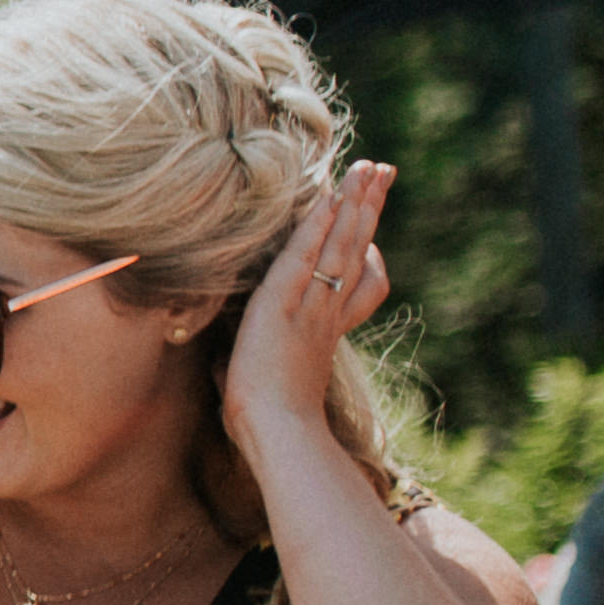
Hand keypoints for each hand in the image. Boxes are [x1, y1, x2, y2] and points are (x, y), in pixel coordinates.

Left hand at [221, 161, 396, 468]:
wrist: (280, 436)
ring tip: (368, 168)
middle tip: (382, 171)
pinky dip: (317, 226)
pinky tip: (328, 197)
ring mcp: (310, 306)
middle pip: (355, 247)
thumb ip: (250, 365)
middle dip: (367, 206)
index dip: (363, 242)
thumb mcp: (261, 382)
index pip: (353, 274)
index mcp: (325, 327)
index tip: (367, 214)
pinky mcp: (284, 305)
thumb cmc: (267, 421)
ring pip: (340, 244)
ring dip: (353, 202)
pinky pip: (305, 257)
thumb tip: (221, 367)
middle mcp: (326, 310)